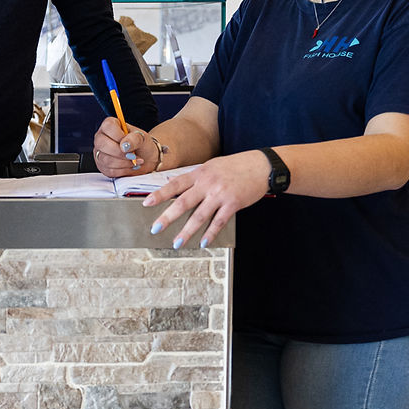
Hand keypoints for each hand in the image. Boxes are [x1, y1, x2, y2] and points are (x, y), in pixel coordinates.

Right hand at [92, 117, 157, 176]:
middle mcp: (101, 138)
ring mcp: (99, 152)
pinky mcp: (102, 166)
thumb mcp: (142, 138)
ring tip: (135, 161)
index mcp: (110, 125)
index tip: (129, 143)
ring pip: (106, 159)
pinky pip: (109, 170)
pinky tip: (130, 166)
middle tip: (133, 155)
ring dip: (124, 163)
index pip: (108, 126)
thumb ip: (135, 138)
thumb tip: (124, 145)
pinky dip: (123, 170)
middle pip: (102, 144)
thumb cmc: (141, 145)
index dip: (119, 136)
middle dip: (120, 153)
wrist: (145, 158)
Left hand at [143, 149, 270, 248]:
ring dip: (186, 231)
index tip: (146, 203)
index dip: (160, 194)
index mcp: (200, 172)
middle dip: (167, 217)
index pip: (175, 184)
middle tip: (155, 229)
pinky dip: (210, 233)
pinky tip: (203, 242)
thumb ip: (196, 177)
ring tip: (177, 243)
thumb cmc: (237, 166)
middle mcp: (208, 183)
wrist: (262, 165)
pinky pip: (218, 222)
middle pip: (183, 202)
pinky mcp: (233, 204)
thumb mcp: (212, 166)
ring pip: (199, 216)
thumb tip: (177, 184)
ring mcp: (220, 194)